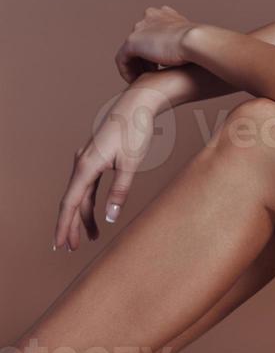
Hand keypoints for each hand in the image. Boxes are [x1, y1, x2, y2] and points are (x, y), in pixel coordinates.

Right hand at [54, 86, 167, 250]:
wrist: (138, 103)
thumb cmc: (135, 130)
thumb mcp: (131, 163)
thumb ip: (120, 191)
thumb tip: (109, 217)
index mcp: (86, 166)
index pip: (70, 203)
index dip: (63, 226)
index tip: (58, 245)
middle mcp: (81, 163)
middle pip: (72, 202)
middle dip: (70, 226)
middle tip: (70, 249)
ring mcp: (87, 161)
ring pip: (81, 195)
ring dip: (83, 216)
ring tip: (89, 238)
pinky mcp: (95, 159)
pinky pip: (88, 186)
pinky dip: (90, 202)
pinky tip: (95, 215)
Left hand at [115, 5, 198, 81]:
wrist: (195, 41)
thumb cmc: (199, 44)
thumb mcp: (191, 39)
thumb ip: (183, 43)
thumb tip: (182, 57)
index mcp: (164, 13)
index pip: (153, 30)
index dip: (155, 47)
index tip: (162, 62)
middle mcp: (150, 16)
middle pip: (140, 40)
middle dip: (144, 56)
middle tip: (152, 71)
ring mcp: (139, 28)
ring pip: (130, 50)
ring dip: (136, 65)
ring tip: (144, 78)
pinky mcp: (131, 42)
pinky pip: (122, 60)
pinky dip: (127, 71)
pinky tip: (135, 81)